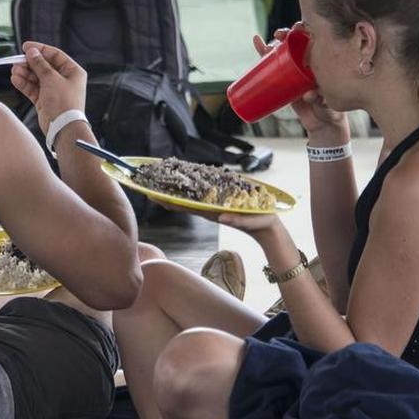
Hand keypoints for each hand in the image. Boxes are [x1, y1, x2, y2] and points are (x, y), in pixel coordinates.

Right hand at [11, 41, 86, 133]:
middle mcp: (64, 80)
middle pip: (44, 66)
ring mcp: (54, 91)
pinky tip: (15, 79)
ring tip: (14, 70)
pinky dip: (24, 84)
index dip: (40, 50)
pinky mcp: (45, 100)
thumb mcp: (51, 79)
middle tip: (17, 60)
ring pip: (37, 78)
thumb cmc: (64, 103)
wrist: (63, 128)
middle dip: (30, 63)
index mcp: (72, 71)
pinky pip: (33, 89)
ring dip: (25, 73)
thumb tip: (32, 52)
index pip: (55, 55)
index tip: (26, 47)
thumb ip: (40, 64)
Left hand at [154, 197, 280, 235]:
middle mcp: (212, 210)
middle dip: (168, 196)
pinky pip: (203, 199)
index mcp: (215, 212)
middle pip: (185, 203)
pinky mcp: (223, 206)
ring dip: (176, 195)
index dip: (171, 201)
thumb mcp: (250, 222)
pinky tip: (184, 190)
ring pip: (192, 201)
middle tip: (149, 188)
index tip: (154, 196)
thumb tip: (222, 217)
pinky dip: (192, 194)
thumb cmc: (260, 225)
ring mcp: (216, 208)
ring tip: (160, 187)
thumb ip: (237, 219)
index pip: (188, 206)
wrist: (269, 231)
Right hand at [253, 25, 347, 139]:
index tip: (298, 29)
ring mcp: (296, 72)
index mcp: (323, 63)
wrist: (323, 126)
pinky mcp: (285, 82)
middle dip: (285, 35)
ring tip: (261, 43)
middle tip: (278, 36)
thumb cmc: (331, 112)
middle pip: (295, 42)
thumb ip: (320, 98)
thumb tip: (308, 94)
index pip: (314, 39)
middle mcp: (309, 63)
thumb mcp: (328, 103)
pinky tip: (257, 42)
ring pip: (282, 53)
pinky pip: (273, 67)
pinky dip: (264, 55)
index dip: (305, 30)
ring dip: (271, 45)